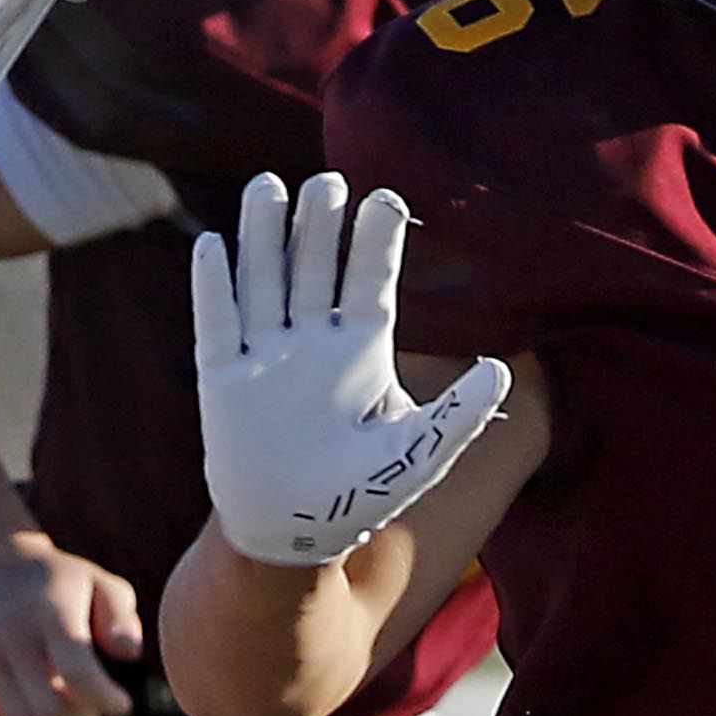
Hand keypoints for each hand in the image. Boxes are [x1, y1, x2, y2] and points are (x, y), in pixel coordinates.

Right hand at [0, 536, 143, 715]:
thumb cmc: (58, 582)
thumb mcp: (100, 582)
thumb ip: (121, 617)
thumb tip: (127, 654)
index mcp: (49, 608)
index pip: (78, 672)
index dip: (106, 700)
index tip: (121, 705)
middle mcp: (9, 631)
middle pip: (52, 708)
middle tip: (91, 703)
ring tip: (62, 706)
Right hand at [190, 171, 508, 566]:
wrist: (293, 534)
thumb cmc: (359, 496)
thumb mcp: (417, 455)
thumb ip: (459, 415)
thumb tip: (502, 372)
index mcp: (361, 348)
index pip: (369, 278)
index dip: (376, 239)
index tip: (386, 199)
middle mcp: (312, 339)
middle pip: (313, 266)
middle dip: (319, 224)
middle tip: (329, 181)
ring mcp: (264, 354)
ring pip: (263, 279)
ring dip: (264, 235)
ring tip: (269, 186)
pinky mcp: (223, 377)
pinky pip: (217, 321)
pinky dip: (213, 285)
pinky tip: (213, 244)